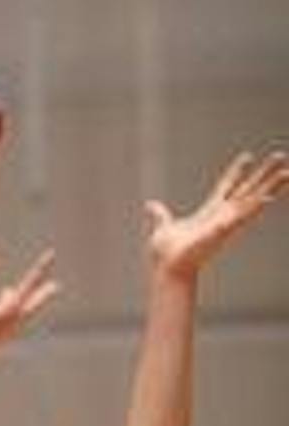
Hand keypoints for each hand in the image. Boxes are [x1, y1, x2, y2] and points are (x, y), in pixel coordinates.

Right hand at [0, 246, 58, 372]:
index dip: (40, 267)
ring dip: (16, 300)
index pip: (30, 283)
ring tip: (10, 289)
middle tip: (56, 286)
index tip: (52, 254)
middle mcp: (11, 322)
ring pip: (13, 312)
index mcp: (12, 311)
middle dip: (41, 292)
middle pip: (31, 302)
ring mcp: (2, 331)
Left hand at [146, 149, 288, 279]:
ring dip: (272, 186)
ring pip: (254, 200)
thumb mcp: (164, 226)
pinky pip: (244, 216)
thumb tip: (151, 206)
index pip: (226, 187)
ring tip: (288, 172)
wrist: (168, 268)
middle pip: (248, 190)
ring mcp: (227, 222)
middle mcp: (222, 216)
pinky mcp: (225, 230)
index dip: (236, 173)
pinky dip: (256, 207)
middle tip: (280, 157)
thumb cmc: (167, 254)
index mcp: (209, 212)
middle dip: (264, 174)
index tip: (247, 157)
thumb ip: (161, 215)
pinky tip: (269, 197)